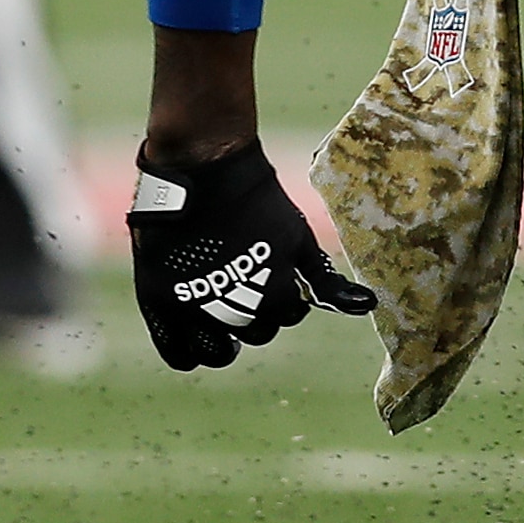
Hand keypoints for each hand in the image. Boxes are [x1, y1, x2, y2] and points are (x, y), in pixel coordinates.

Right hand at [125, 140, 371, 369]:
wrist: (203, 170)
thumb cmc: (258, 204)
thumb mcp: (299, 240)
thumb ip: (327, 280)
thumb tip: (365, 305)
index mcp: (273, 294)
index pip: (289, 317)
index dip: (286, 299)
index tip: (276, 279)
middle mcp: (233, 308)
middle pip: (254, 333)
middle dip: (258, 316)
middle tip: (249, 290)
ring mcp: (191, 306)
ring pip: (217, 350)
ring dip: (226, 338)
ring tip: (226, 317)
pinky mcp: (158, 300)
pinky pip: (177, 352)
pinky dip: (191, 351)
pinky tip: (200, 336)